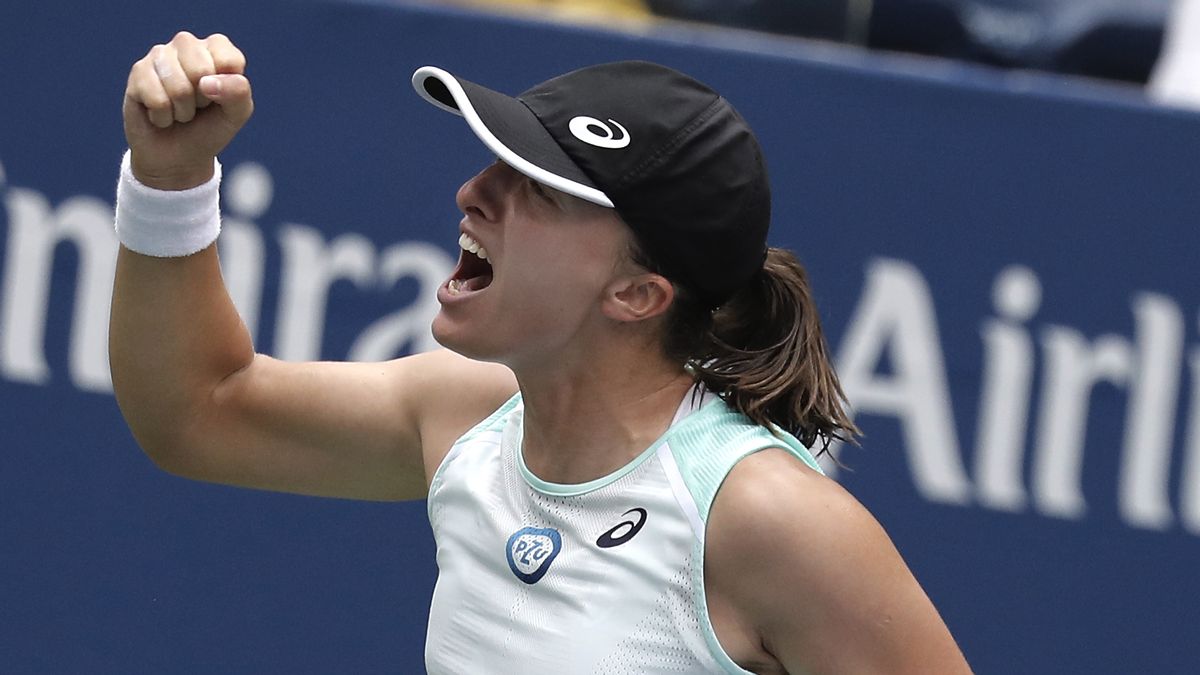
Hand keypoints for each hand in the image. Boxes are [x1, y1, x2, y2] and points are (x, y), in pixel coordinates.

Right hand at [123, 31, 253, 189]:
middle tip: (197, 106)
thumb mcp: (236, 114)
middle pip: (200, 70)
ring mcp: (159, 55)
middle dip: (202, 100)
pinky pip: (157, 99)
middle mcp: (186, 44)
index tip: (220, 98)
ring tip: (179, 111)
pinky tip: (161, 113)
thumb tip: (207, 81)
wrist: (177, 156)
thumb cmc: (209, 128)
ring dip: (182, 111)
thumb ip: (238, 93)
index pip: (229, 59)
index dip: (227, 90)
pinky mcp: (138, 72)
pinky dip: (163, 117)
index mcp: (217, 48)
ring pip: (178, 87)